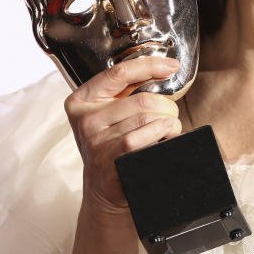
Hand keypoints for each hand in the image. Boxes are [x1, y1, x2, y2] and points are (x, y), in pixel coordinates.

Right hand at [64, 56, 183, 215]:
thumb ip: (127, 89)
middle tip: (171, 116)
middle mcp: (84, 120)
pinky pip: (146, 139)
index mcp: (81, 100)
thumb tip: (165, 67)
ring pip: (148, 119)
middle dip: (167, 106)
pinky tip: (165, 140)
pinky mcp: (110, 161)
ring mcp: (95, 142)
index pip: (119, 73)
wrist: (103, 188)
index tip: (172, 66)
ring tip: (170, 130)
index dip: (150, 66)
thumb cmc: (111, 145)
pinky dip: (163, 137)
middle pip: (142, 100)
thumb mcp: (108, 113)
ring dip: (169, 123)